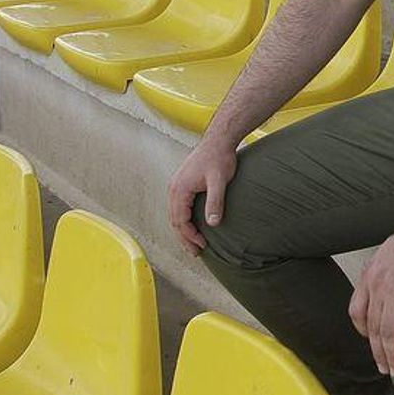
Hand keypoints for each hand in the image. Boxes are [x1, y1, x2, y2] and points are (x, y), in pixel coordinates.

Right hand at [166, 134, 237, 256]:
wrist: (218, 141)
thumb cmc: (219, 158)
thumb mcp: (219, 181)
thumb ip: (215, 201)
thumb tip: (213, 223)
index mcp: (180, 190)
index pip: (180, 220)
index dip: (190, 236)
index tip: (202, 246)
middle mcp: (174, 189)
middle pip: (174, 220)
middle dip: (184, 238)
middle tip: (196, 253)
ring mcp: (177, 186)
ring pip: (175, 214)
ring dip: (183, 230)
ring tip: (194, 243)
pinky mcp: (182, 183)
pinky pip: (178, 207)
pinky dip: (184, 220)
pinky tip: (193, 225)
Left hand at [349, 219, 393, 377]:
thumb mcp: (390, 250)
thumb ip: (384, 269)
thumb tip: (385, 280)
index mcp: (371, 275)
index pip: (357, 310)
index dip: (362, 329)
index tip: (371, 340)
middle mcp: (379, 286)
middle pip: (373, 328)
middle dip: (378, 352)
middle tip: (385, 367)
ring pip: (390, 334)